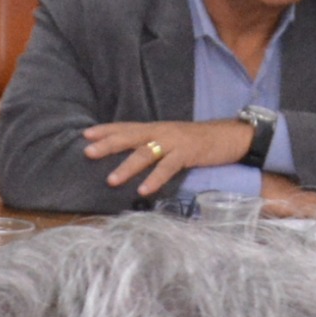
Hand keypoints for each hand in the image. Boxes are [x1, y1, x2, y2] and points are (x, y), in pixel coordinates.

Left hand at [82, 119, 251, 198]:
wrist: (229, 135)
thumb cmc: (197, 141)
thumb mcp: (171, 139)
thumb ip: (153, 144)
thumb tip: (132, 156)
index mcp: (155, 128)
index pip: (126, 127)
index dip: (106, 130)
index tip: (86, 135)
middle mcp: (161, 131)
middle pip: (130, 137)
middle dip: (108, 144)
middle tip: (88, 152)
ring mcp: (174, 141)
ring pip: (146, 153)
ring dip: (127, 166)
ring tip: (111, 180)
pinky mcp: (187, 153)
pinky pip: (168, 167)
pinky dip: (154, 179)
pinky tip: (143, 190)